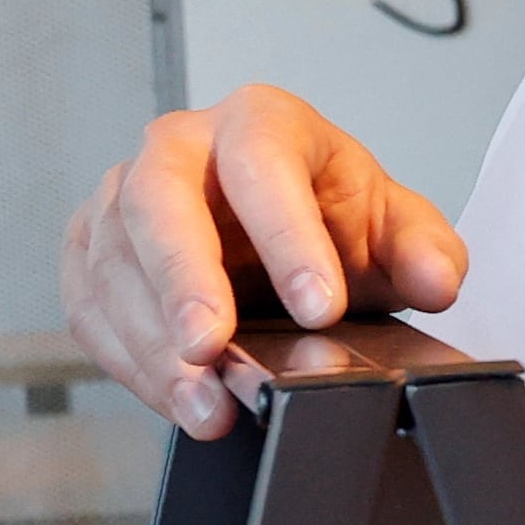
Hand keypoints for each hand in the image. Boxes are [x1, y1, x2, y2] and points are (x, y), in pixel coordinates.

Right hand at [62, 84, 465, 439]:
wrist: (287, 242)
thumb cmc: (334, 218)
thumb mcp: (397, 228)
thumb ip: (426, 251)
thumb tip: (435, 280)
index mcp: (260, 122)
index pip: (262, 163)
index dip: (287, 236)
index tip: (320, 308)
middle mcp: (180, 148)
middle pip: (158, 198)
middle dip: (183, 278)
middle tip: (212, 347)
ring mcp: (123, 196)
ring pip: (113, 260)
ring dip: (153, 341)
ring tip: (205, 402)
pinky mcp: (92, 251)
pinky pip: (90, 306)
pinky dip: (129, 360)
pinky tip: (176, 399)